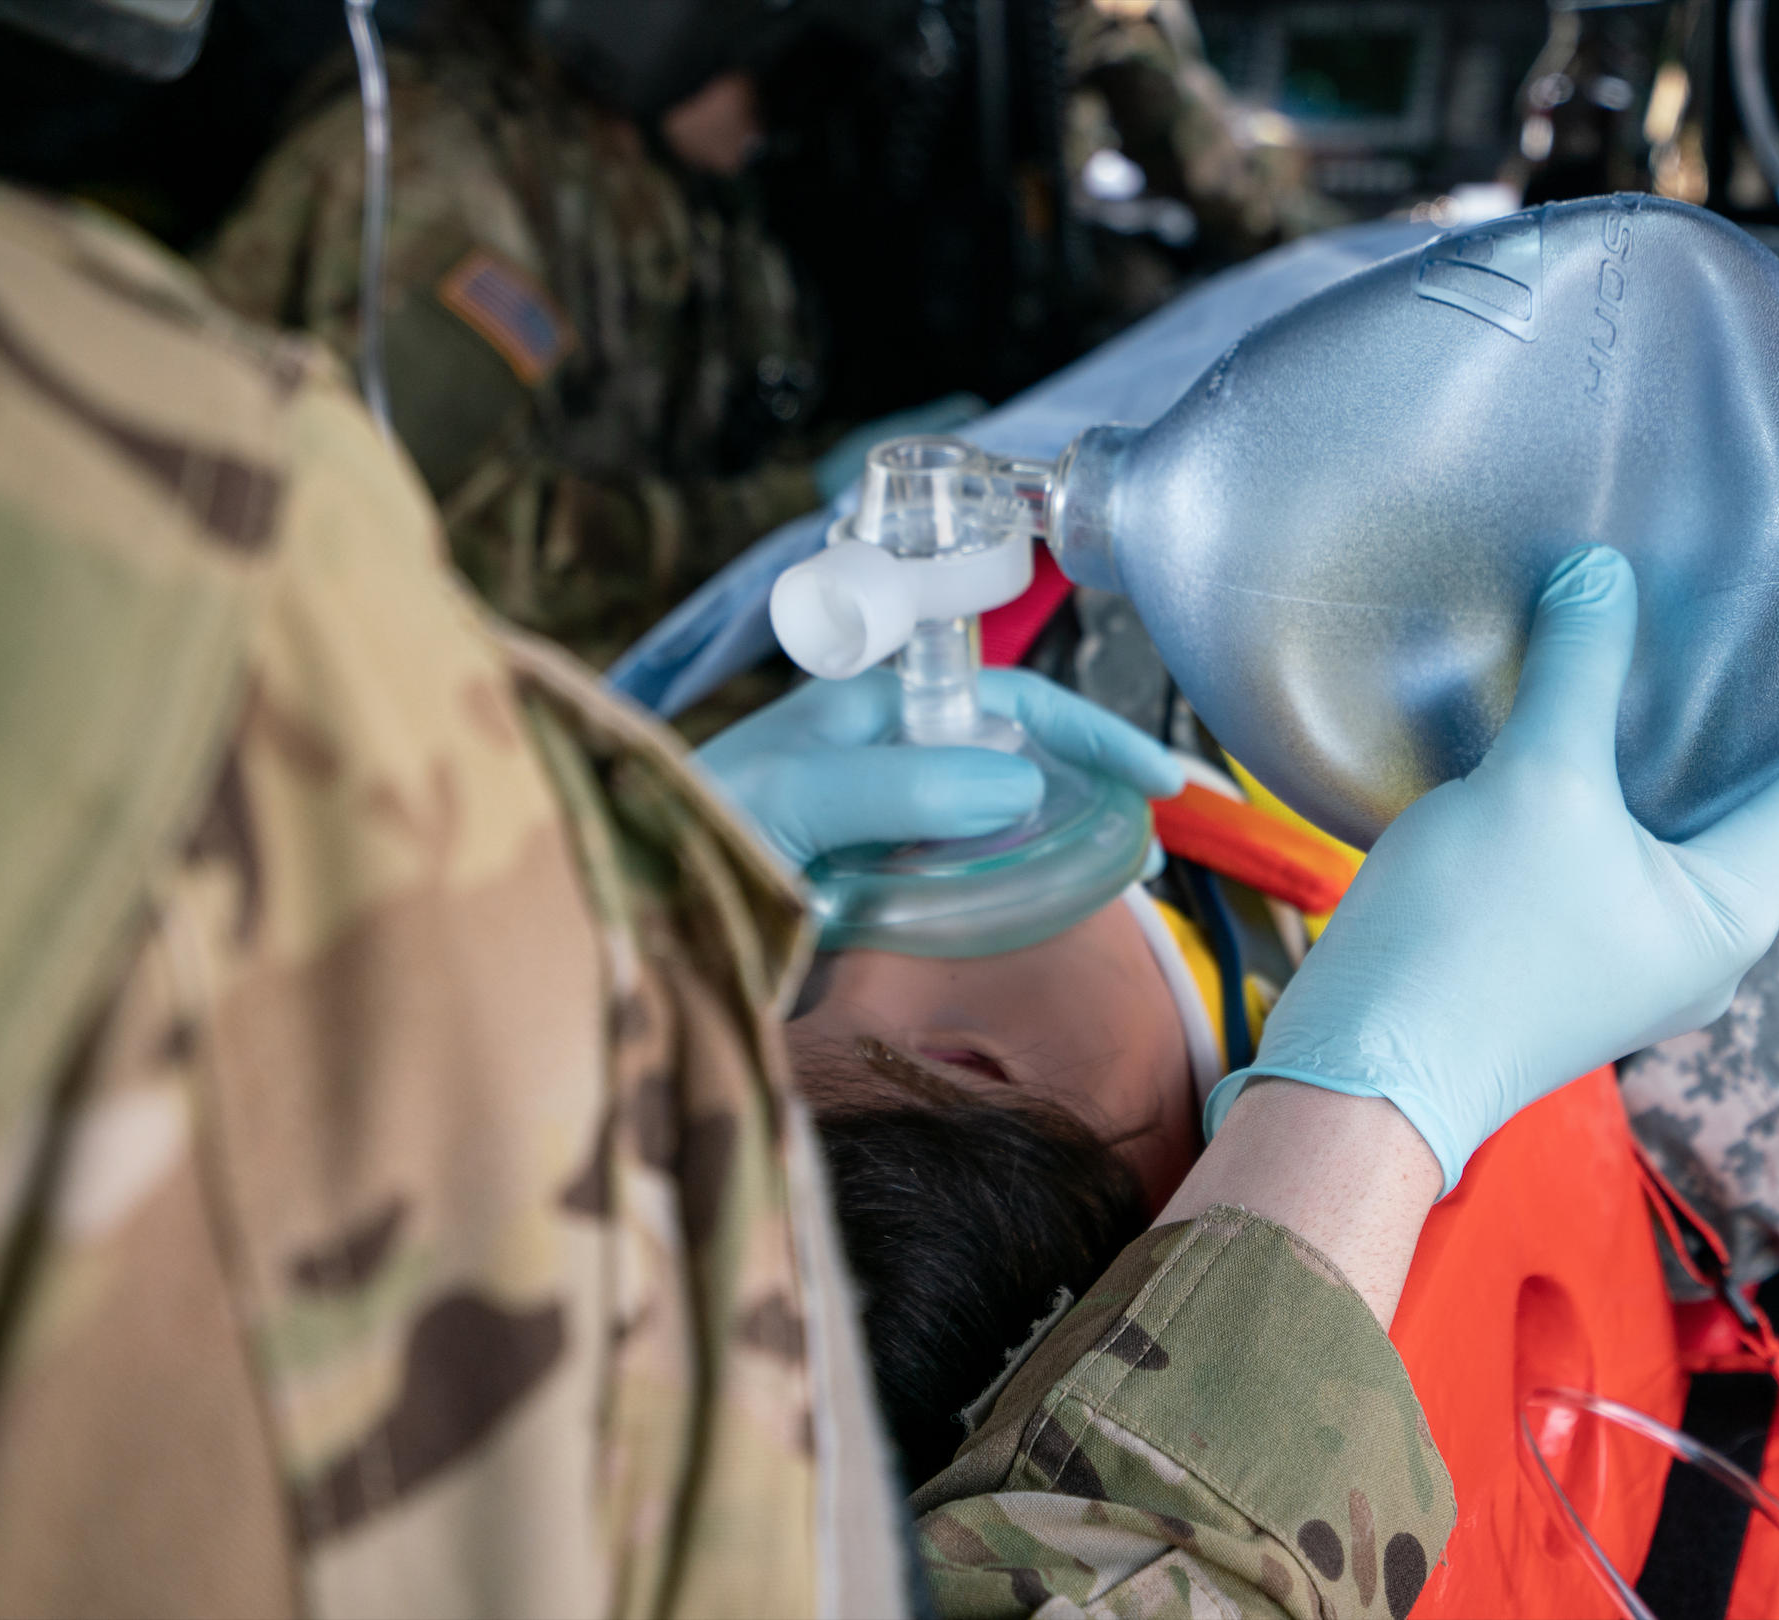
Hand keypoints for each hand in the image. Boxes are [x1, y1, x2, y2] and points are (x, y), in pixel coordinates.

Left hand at [696, 667, 1184, 866]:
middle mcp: (886, 758)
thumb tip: (1021, 783)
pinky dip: (1012, 888)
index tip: (1158, 779)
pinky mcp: (873, 887)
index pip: (1013, 699)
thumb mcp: (794, 802)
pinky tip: (1036, 913)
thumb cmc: (689, 835)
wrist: (620, 915)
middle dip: (1092, 783)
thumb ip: (899, 790)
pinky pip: (964, 876)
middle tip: (1152, 843)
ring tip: (1113, 878)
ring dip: (1059, 839)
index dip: (1091, 732)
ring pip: (998, 817)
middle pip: (1017, 753)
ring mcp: (883, 823)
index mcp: (874, 711)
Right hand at [1208, 546, 1778, 1188]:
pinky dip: (1604, 778)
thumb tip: (1601, 569)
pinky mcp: (1573, 947)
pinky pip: (1615, 842)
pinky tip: (1566, 713)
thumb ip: (1581, 667)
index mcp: (1738, 908)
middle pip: (1753, 792)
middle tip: (1711, 595)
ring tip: (1638, 635)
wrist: (1362, 1070)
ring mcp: (1639, 949)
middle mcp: (1707, 938)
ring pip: (1676, 816)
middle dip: (1730, 698)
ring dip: (1656, 735)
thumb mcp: (1537, 783)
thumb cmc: (1469, 946)